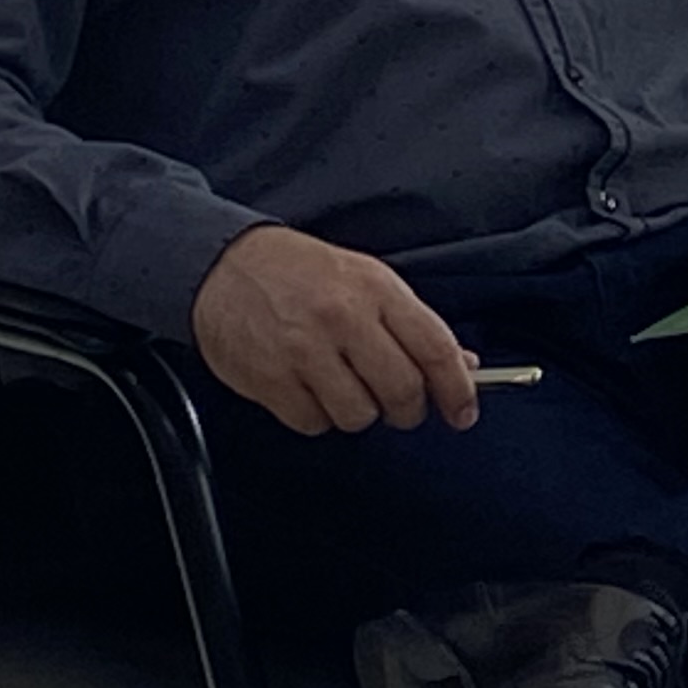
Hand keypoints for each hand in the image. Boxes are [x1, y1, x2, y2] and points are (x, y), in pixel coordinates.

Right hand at [190, 223, 479, 435]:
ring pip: (358, 415)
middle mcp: (343, 319)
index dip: (457, 389)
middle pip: (401, 390)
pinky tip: (311, 390)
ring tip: (345, 387)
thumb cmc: (302, 272)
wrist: (225, 265)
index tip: (463, 412)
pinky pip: (313, 423)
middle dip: (408, 410)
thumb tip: (462, 365)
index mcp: (377, 290)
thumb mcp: (368, 280)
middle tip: (400, 405)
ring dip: (359, 412)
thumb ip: (413, 324)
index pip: (435, 349)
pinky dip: (318, 416)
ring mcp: (303, 351)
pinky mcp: (269, 379)